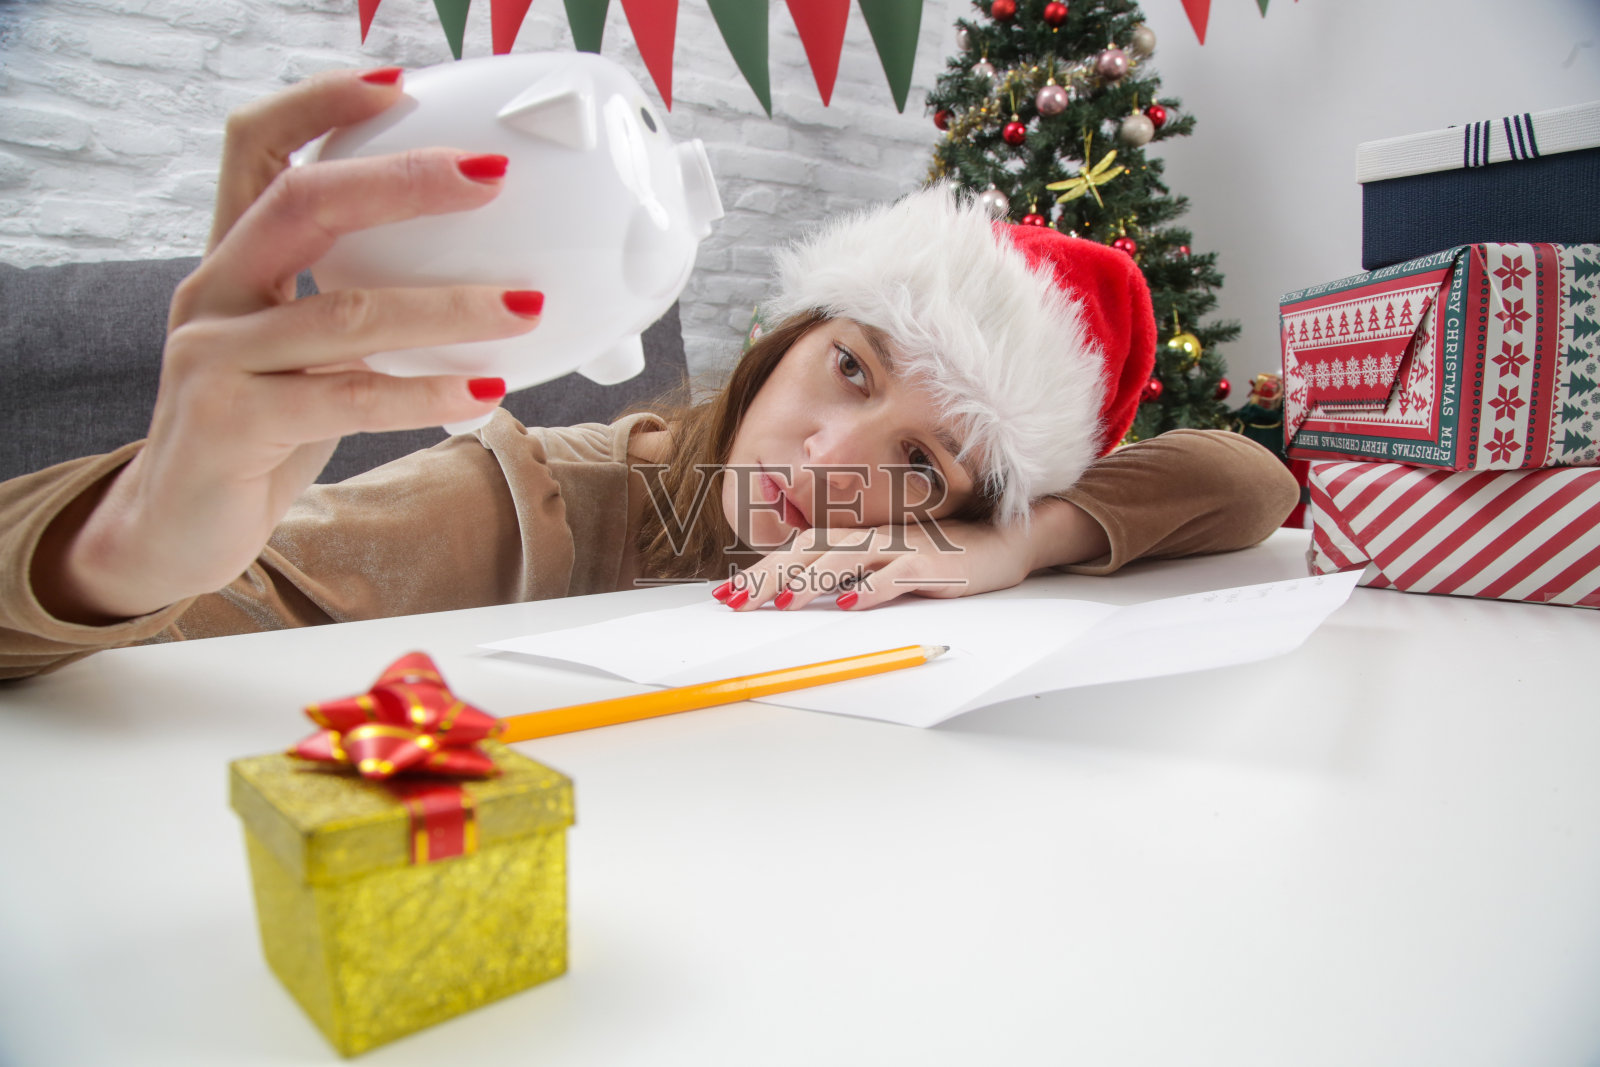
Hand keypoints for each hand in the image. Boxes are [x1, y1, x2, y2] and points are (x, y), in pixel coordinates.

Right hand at [37, 69, 542, 622]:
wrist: (177, 527)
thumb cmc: (259, 431)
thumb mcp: (309, 354)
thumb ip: (365, 310)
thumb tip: (493, 289)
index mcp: (231, 260)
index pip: (257, 148)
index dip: (321, 105)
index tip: (398, 87)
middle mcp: (212, 293)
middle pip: (302, 203)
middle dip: (404, 182)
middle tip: (491, 180)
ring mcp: (212, 356)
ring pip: (342, 312)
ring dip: (447, 307)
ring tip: (524, 305)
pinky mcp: (228, 423)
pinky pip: (345, 398)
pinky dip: (423, 394)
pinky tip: (483, 393)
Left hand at [714, 497, 1111, 610]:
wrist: (999, 541)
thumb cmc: (937, 557)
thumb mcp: (883, 564)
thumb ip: (845, 574)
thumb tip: (797, 595)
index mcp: (856, 537)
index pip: (797, 550)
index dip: (761, 570)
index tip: (727, 594)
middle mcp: (872, 537)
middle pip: (810, 552)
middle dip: (769, 577)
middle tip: (736, 603)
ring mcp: (901, 547)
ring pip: (846, 559)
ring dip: (811, 582)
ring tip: (782, 605)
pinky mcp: (931, 563)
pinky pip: (898, 575)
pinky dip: (873, 588)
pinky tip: (851, 604)